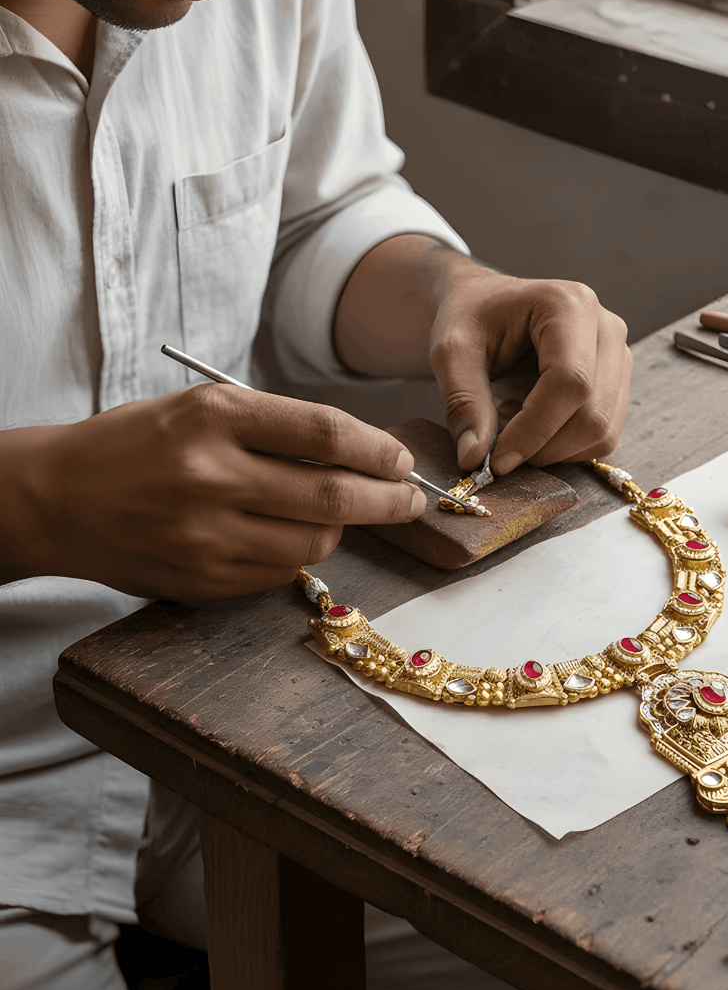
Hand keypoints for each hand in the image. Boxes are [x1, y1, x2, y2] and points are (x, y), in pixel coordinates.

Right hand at [0, 386, 424, 599]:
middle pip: (333, 496)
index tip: (401, 459)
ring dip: (346, 529)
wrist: (55, 497)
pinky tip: (294, 537)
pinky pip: (279, 573)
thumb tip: (360, 454)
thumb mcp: (200, 409)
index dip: (378, 449)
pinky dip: (300, 555)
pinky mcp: (201, 580)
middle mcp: (211, 476)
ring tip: (348, 515)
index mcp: (214, 418)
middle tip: (411, 499)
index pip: (325, 433)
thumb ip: (276, 428)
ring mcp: (205, 536)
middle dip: (389, 499)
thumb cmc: (136, 444)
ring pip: (315, 543)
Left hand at [430, 271, 631, 472]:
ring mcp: (618, 358)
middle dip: (543, 447)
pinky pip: (603, 436)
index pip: (571, 382)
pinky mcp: (617, 384)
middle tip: (499, 449)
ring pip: (602, 431)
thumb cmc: (470, 318)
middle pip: (593, 414)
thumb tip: (474, 456)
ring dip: (554, 450)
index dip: (536, 430)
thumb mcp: (451, 351)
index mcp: (569, 306)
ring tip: (514, 425)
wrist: (487, 307)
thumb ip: (463, 401)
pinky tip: (534, 424)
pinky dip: (565, 447)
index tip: (497, 460)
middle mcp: (607, 329)